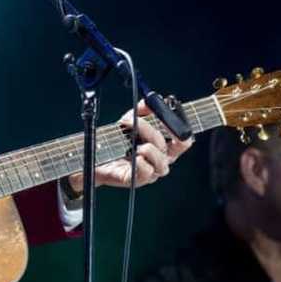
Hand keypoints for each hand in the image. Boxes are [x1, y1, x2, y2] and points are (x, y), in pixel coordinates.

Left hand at [66, 100, 194, 191]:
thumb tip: (149, 102)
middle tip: (138, 123)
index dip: (182, 129)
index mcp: (164, 146)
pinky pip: (147, 173)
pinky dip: (142, 164)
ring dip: (148, 148)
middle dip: (155, 132)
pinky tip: (134, 156)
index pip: (184, 140)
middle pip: (173, 149)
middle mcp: (160, 160)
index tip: (169, 115)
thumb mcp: (130, 120)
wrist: (97, 156)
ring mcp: (150, 171)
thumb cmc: (118, 140)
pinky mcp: (136, 180)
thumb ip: (141, 110)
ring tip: (133, 143)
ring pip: (161, 163)